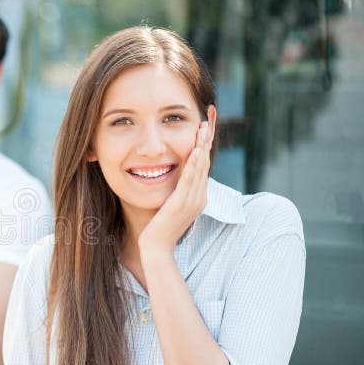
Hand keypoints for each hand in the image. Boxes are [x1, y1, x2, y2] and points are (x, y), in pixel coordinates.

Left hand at [138, 121, 212, 254]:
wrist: (155, 248)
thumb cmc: (158, 227)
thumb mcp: (169, 204)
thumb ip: (174, 190)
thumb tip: (172, 175)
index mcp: (198, 196)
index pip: (203, 164)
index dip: (205, 143)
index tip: (205, 124)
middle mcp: (199, 197)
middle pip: (205, 162)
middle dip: (206, 138)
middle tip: (208, 117)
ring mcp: (192, 201)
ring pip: (199, 168)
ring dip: (202, 146)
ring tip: (203, 127)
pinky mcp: (181, 204)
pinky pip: (189, 181)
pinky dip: (193, 165)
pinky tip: (195, 151)